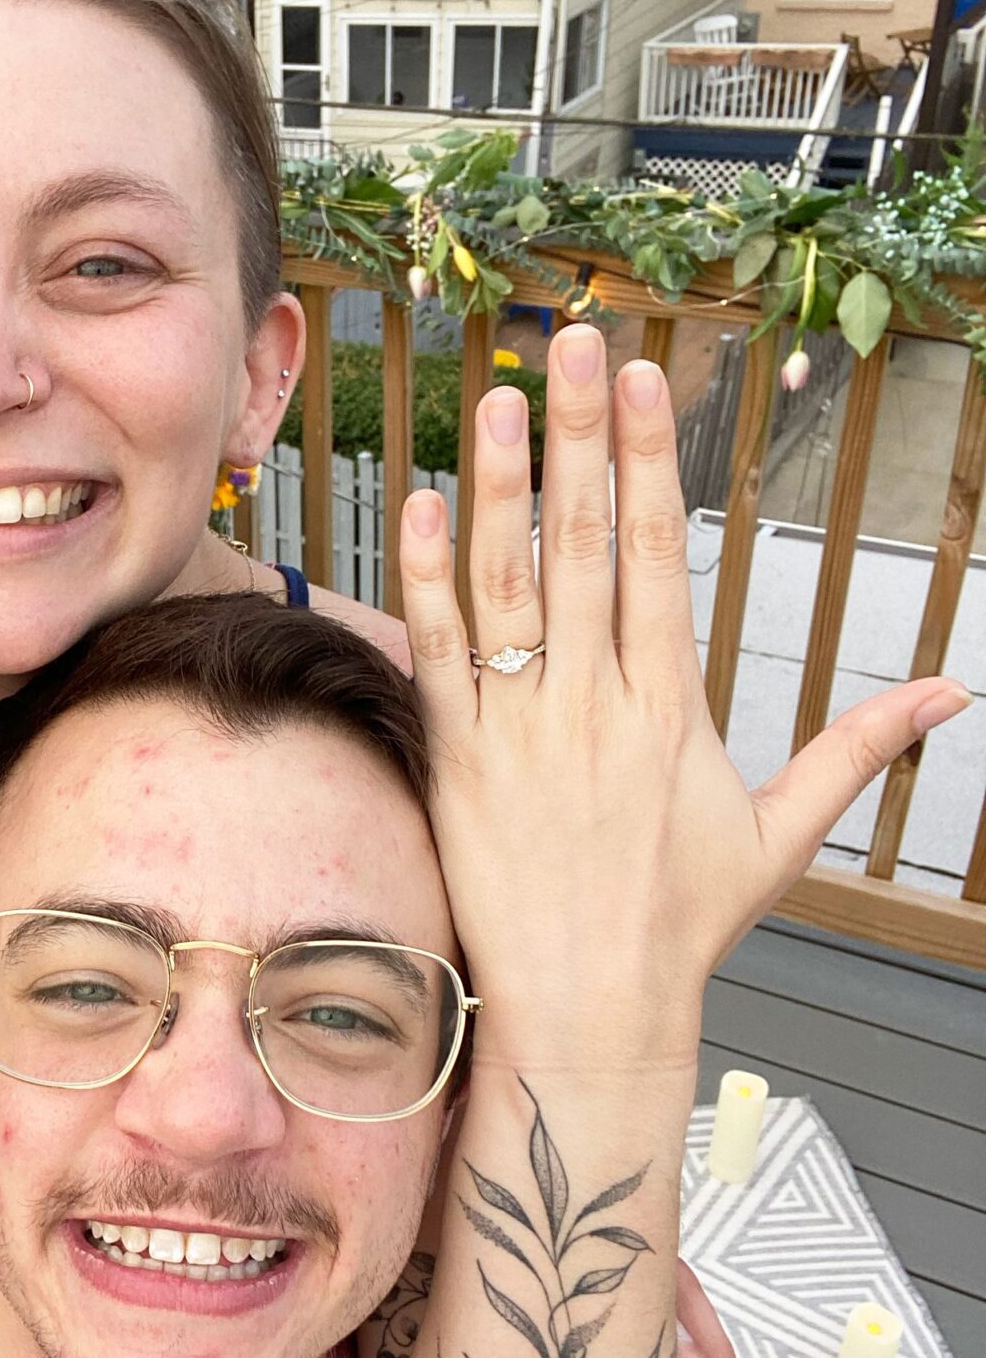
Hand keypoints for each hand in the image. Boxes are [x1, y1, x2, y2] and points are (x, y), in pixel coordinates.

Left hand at [397, 324, 970, 1071]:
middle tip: (574, 345)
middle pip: (586, 545)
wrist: (589, 1012)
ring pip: (509, 584)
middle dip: (582, 438)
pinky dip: (427, 580)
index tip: (646, 382)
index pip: (661, 555)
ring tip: (505, 399)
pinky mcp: (458, 762)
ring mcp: (521, 730)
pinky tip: (424, 504)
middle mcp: (596, 705)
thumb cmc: (680, 926)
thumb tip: (952, 695)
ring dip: (505, 485)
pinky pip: (439, 654)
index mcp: (671, 709)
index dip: (650, 462)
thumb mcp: (781, 836)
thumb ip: (856, 750)